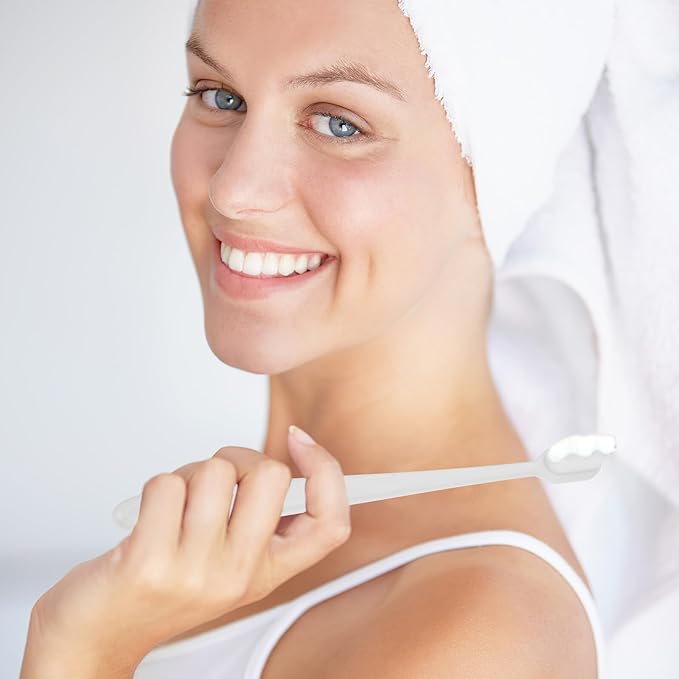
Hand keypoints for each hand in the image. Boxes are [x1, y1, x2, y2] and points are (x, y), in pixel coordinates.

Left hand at [26, 426, 350, 672]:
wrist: (98, 635)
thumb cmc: (160, 589)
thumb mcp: (227, 562)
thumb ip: (258, 519)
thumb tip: (288, 459)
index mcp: (267, 571)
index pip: (330, 525)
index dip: (327, 471)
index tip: (300, 442)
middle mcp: (239, 574)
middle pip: (271, 475)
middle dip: (238, 457)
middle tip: (215, 479)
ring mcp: (197, 572)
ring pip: (214, 471)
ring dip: (189, 474)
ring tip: (175, 505)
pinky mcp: (150, 563)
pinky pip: (166, 485)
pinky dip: (154, 488)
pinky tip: (148, 519)